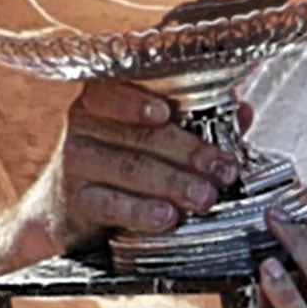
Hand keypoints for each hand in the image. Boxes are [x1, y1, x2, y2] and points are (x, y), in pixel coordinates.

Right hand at [40, 80, 241, 253]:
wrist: (66, 208)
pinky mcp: (76, 201)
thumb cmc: (117, 162)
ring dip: (173, 184)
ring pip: (130, 169)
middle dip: (188, 153)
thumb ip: (195, 122)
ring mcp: (76, 163)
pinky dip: (142, 211)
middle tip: (222, 170)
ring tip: (205, 196)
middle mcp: (84, 125)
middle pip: (139, 136)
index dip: (140, 101)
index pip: (117, 90)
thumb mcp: (148, 136)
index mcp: (103, 99)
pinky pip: (112, 204)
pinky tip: (166, 217)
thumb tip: (241, 111)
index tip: (167, 113)